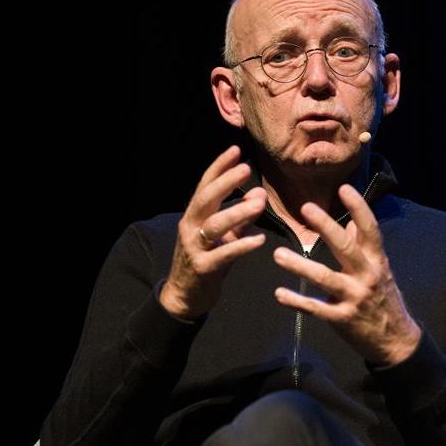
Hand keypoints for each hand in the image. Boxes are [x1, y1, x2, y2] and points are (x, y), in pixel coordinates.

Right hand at [160, 146, 266, 319]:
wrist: (185, 296)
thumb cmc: (207, 260)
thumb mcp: (223, 235)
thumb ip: (240, 217)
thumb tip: (259, 193)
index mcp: (194, 216)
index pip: (205, 186)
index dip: (219, 167)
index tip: (235, 150)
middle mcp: (190, 227)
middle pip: (206, 199)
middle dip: (226, 182)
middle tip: (246, 168)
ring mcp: (194, 248)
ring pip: (214, 225)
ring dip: (238, 212)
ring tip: (260, 201)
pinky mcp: (203, 268)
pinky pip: (224, 254)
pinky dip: (242, 245)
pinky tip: (260, 239)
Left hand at [272, 184, 421, 365]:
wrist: (396, 340)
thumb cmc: (384, 299)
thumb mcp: (380, 270)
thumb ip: (364, 247)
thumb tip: (350, 223)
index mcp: (377, 260)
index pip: (370, 229)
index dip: (359, 208)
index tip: (344, 188)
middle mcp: (367, 275)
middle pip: (346, 247)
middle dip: (326, 227)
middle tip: (306, 208)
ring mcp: (355, 298)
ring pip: (325, 278)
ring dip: (300, 266)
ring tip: (277, 254)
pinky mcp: (342, 318)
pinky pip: (317, 308)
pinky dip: (297, 301)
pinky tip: (280, 293)